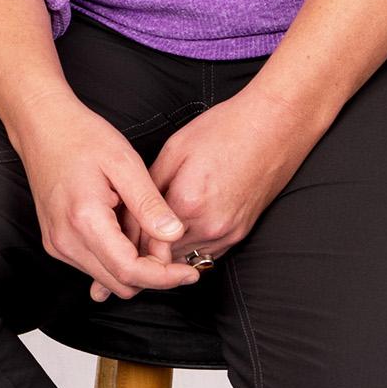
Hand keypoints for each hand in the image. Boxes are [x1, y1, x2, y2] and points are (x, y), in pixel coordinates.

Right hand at [14, 96, 201, 303]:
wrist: (42, 126)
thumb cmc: (80, 136)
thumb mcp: (124, 162)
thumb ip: (149, 203)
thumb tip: (174, 234)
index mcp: (84, 220)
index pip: (130, 271)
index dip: (165, 277)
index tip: (190, 273)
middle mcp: (66, 241)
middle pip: (120, 283)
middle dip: (152, 273)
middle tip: (168, 242)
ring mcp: (58, 245)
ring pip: (108, 279)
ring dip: (135, 266)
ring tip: (145, 229)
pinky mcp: (56, 243)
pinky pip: (94, 266)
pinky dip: (117, 258)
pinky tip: (125, 230)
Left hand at [139, 86, 321, 267]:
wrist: (273, 126)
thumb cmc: (225, 130)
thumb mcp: (176, 149)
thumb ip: (150, 184)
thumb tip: (131, 207)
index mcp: (187, 202)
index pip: (144, 236)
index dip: (125, 236)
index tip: (113, 233)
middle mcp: (209, 226)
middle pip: (163, 255)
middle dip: (141, 250)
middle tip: (122, 245)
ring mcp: (228, 234)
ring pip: (184, 260)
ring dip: (164, 255)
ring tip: (145, 243)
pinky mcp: (240, 234)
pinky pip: (206, 255)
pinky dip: (188, 251)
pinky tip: (176, 238)